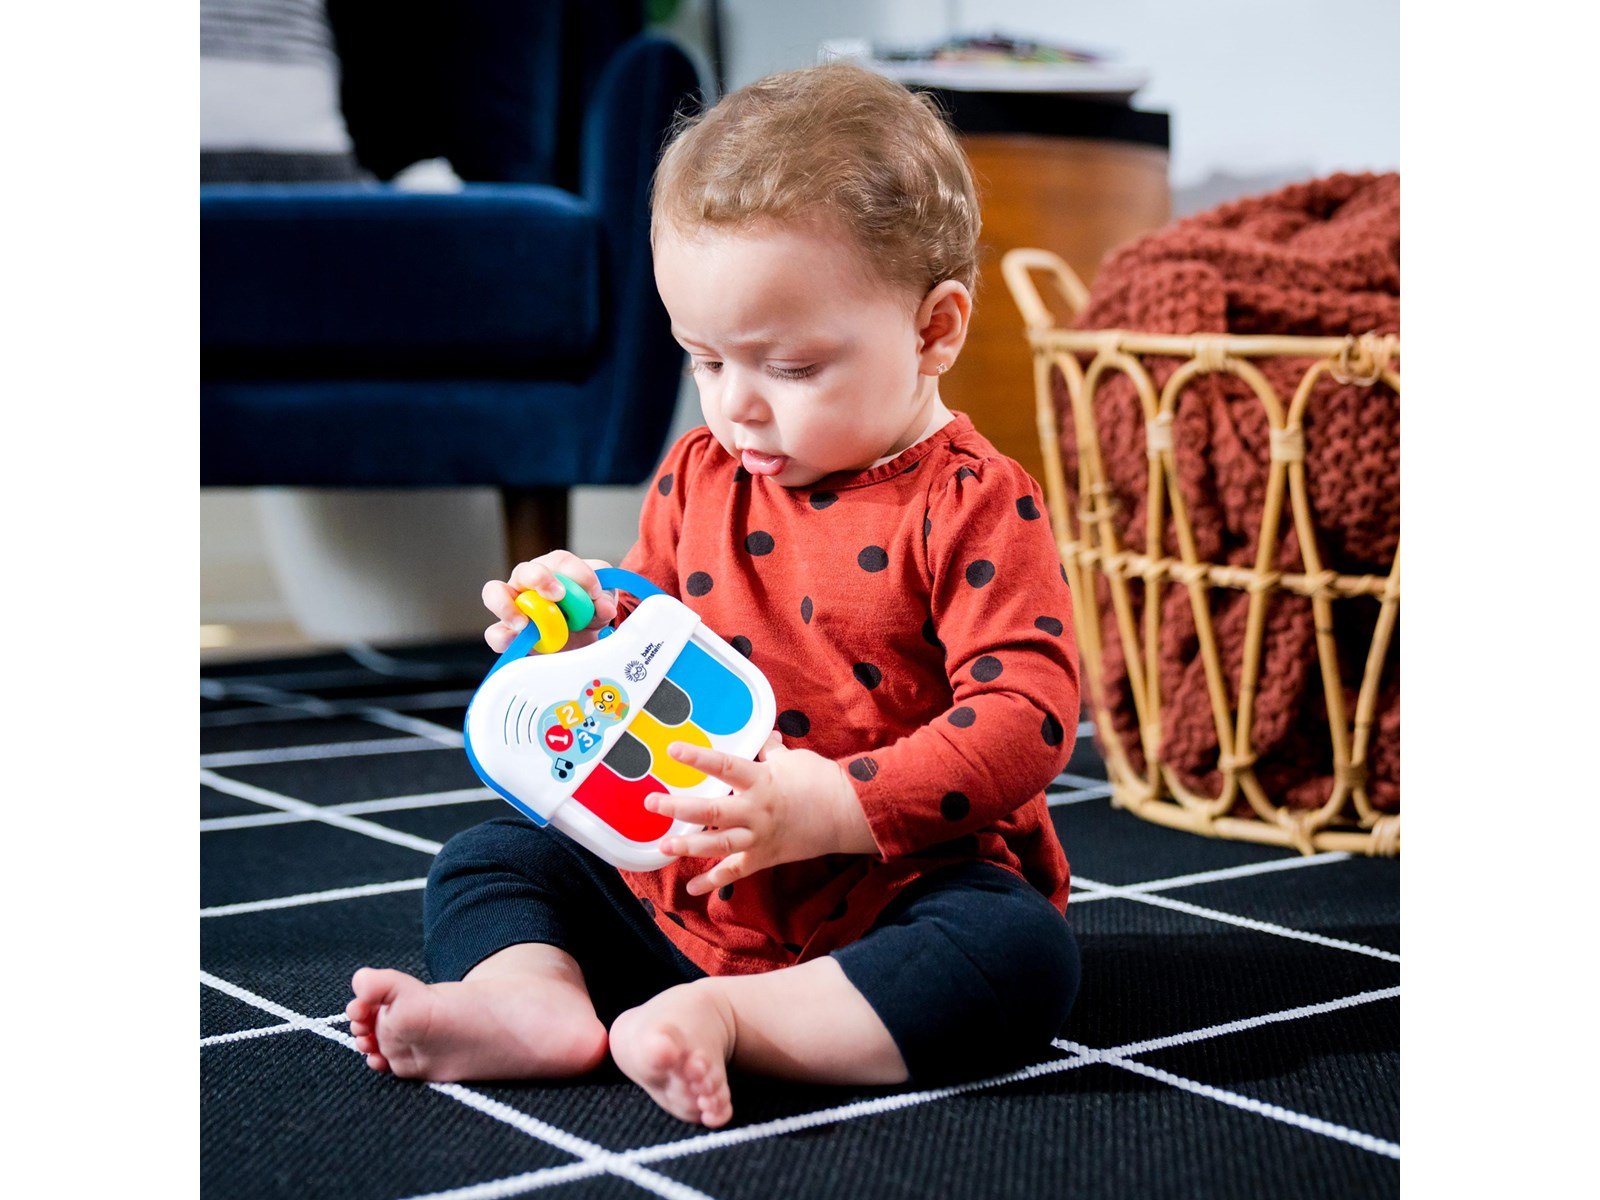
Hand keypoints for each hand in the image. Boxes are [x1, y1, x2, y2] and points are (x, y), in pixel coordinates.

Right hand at [481, 551, 618, 652]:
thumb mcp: (602, 601)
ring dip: (507, 606)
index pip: (562, 561)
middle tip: (558, 595)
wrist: (581, 637)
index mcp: (555, 569)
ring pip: (495, 592)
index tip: (594, 591)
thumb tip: (603, 607)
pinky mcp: (508, 632)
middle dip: (539, 579)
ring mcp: (513, 604)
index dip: (578, 574)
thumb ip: (604, 600)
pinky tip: (517, 641)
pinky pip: (495, 632)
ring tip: (524, 623)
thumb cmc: (588, 609)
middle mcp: (529, 582)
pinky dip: (503, 636)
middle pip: (525, 570)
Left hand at [646, 732, 878, 895]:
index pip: (724, 765)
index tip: (672, 751)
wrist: (848, 814)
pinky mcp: (765, 857)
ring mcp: (759, 836)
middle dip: (679, 807)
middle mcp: (756, 810)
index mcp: (761, 780)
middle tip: (651, 803)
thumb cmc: (821, 781)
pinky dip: (713, 881)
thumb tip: (764, 735)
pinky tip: (692, 888)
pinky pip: (735, 872)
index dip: (697, 758)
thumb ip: (772, 751)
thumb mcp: (793, 760)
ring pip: (719, 843)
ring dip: (689, 845)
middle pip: (712, 809)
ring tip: (663, 847)